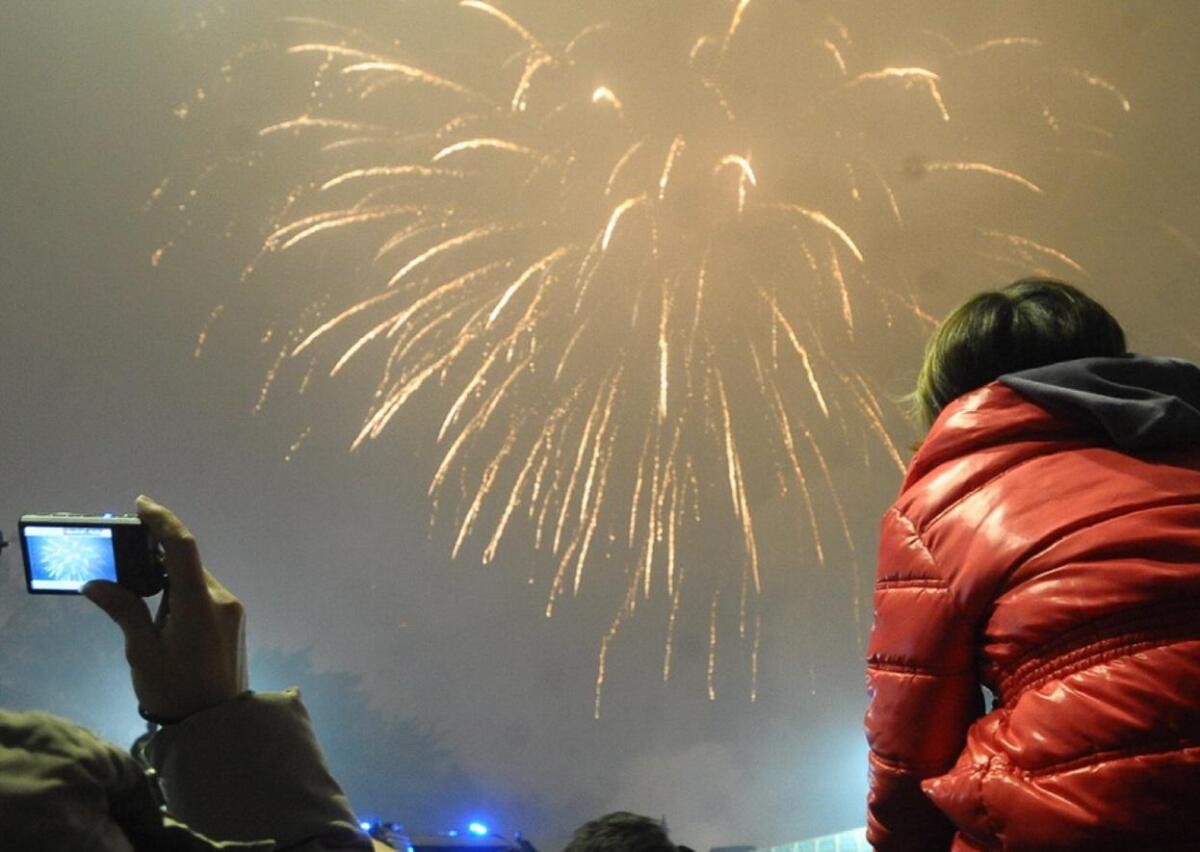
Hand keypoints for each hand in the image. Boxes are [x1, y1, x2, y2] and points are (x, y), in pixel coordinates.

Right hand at [83, 495, 247, 720]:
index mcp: (199, 605)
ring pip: (196, 580)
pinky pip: (206, 595)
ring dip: (170, 580)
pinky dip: (183, 594)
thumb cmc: (175, 691)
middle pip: (187, 565)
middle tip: (126, 557)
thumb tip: (96, 584)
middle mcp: (222, 600)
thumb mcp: (142, 652)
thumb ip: (124, 611)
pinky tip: (163, 611)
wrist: (217, 725)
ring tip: (140, 594)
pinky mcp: (234, 621)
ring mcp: (232, 610)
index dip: (163, 521)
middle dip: (157, 558)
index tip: (142, 504)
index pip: (182, 548)